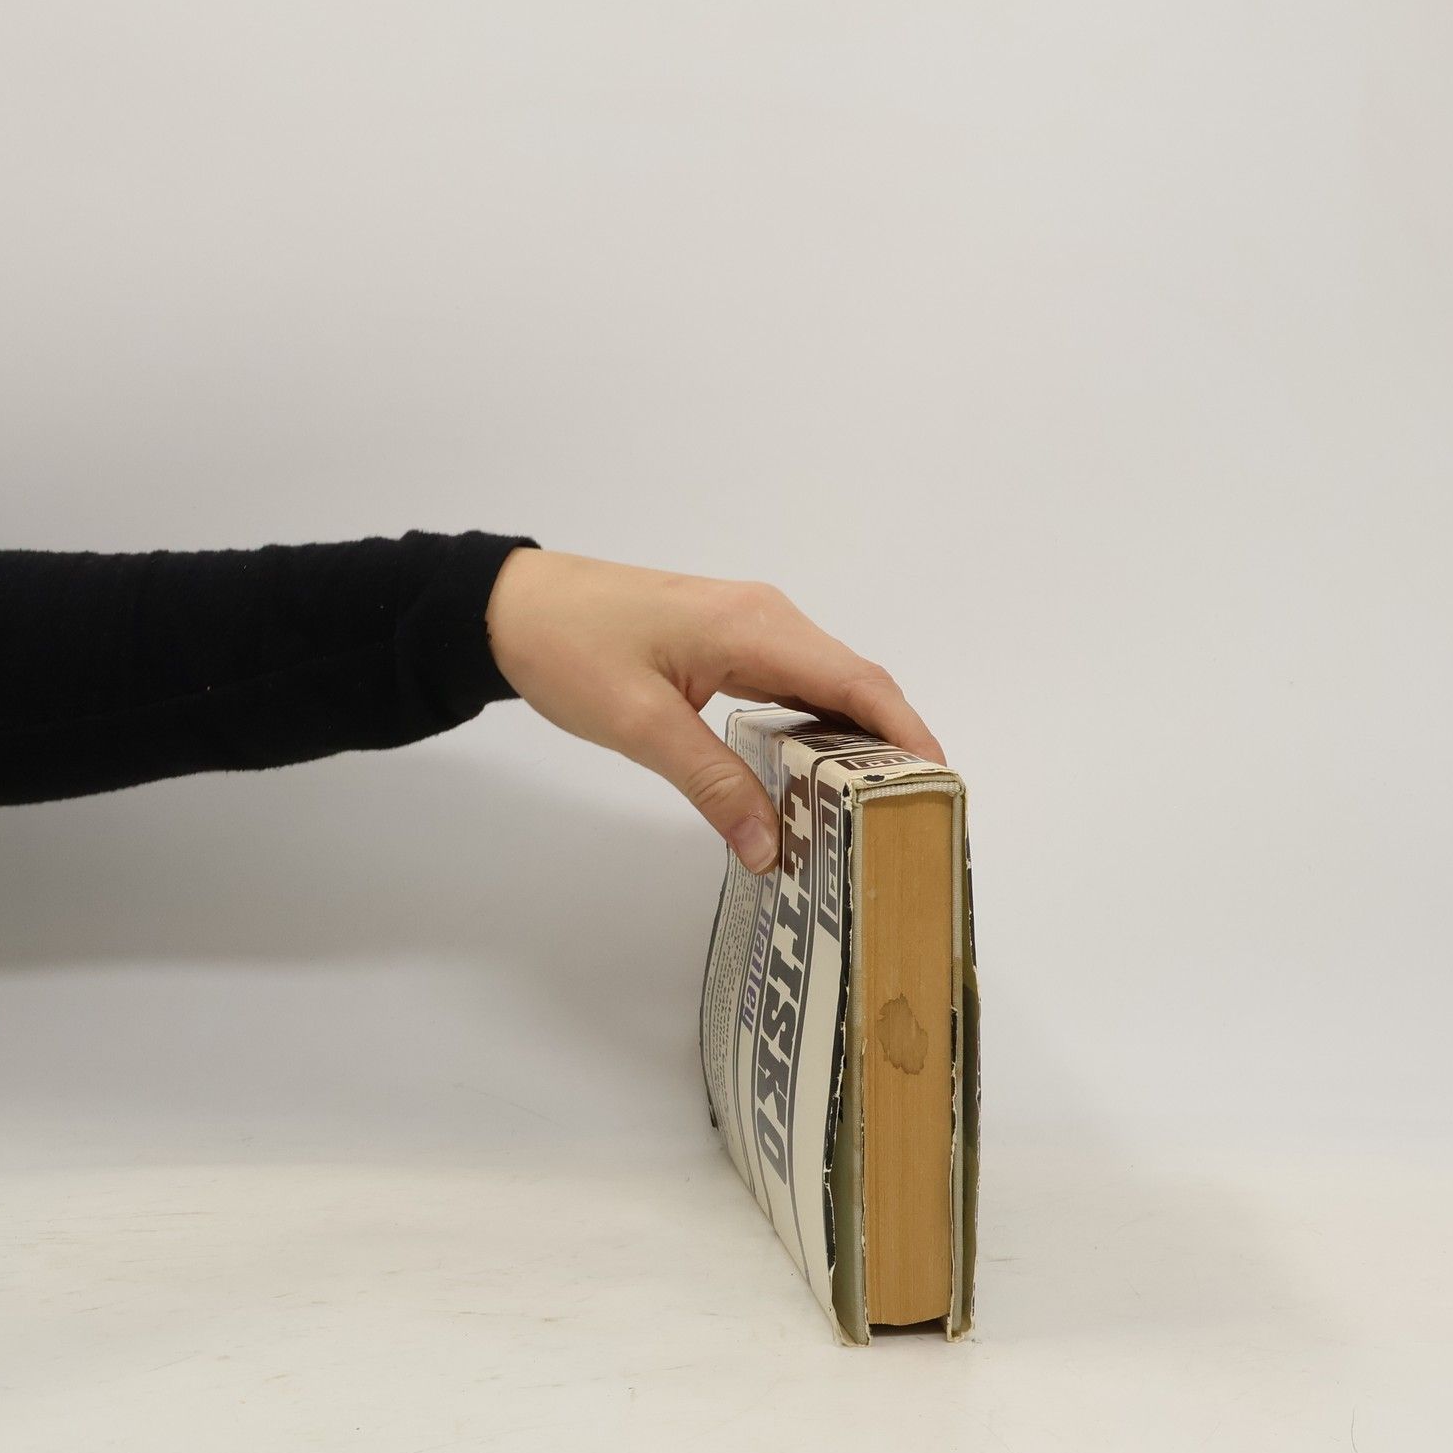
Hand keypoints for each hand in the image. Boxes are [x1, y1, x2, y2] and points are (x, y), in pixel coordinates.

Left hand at [485, 548, 943, 872]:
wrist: (513, 606)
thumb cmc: (571, 650)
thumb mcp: (641, 725)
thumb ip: (713, 784)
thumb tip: (770, 847)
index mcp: (757, 627)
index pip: (859, 681)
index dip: (907, 733)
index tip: (940, 786)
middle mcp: (767, 618)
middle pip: (855, 683)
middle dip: (890, 746)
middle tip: (912, 815)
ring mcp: (749, 626)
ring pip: (826, 685)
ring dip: (855, 739)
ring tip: (874, 807)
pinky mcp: (728, 641)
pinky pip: (794, 684)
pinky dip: (818, 727)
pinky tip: (817, 775)